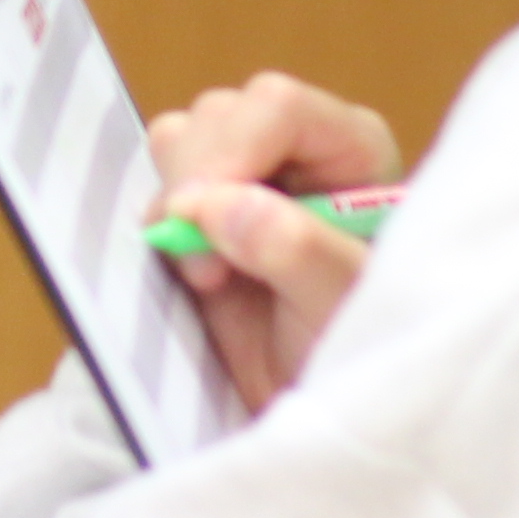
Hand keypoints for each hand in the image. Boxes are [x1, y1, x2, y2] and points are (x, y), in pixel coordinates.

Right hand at [148, 71, 403, 412]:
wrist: (327, 411)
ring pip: (179, 143)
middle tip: (209, 269)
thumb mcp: (346, 308)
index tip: (197, 215)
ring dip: (175, 205)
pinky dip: (158, 228)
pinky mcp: (203, 217)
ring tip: (210, 275)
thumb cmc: (363, 355)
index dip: (230, 152)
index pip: (277, 107)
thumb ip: (300, 252)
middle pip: (218, 117)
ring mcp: (246, 180)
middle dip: (196, 184)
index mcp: (351, 150)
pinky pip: (155, 188)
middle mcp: (298, 151)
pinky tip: (195, 277)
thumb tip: (222, 203)